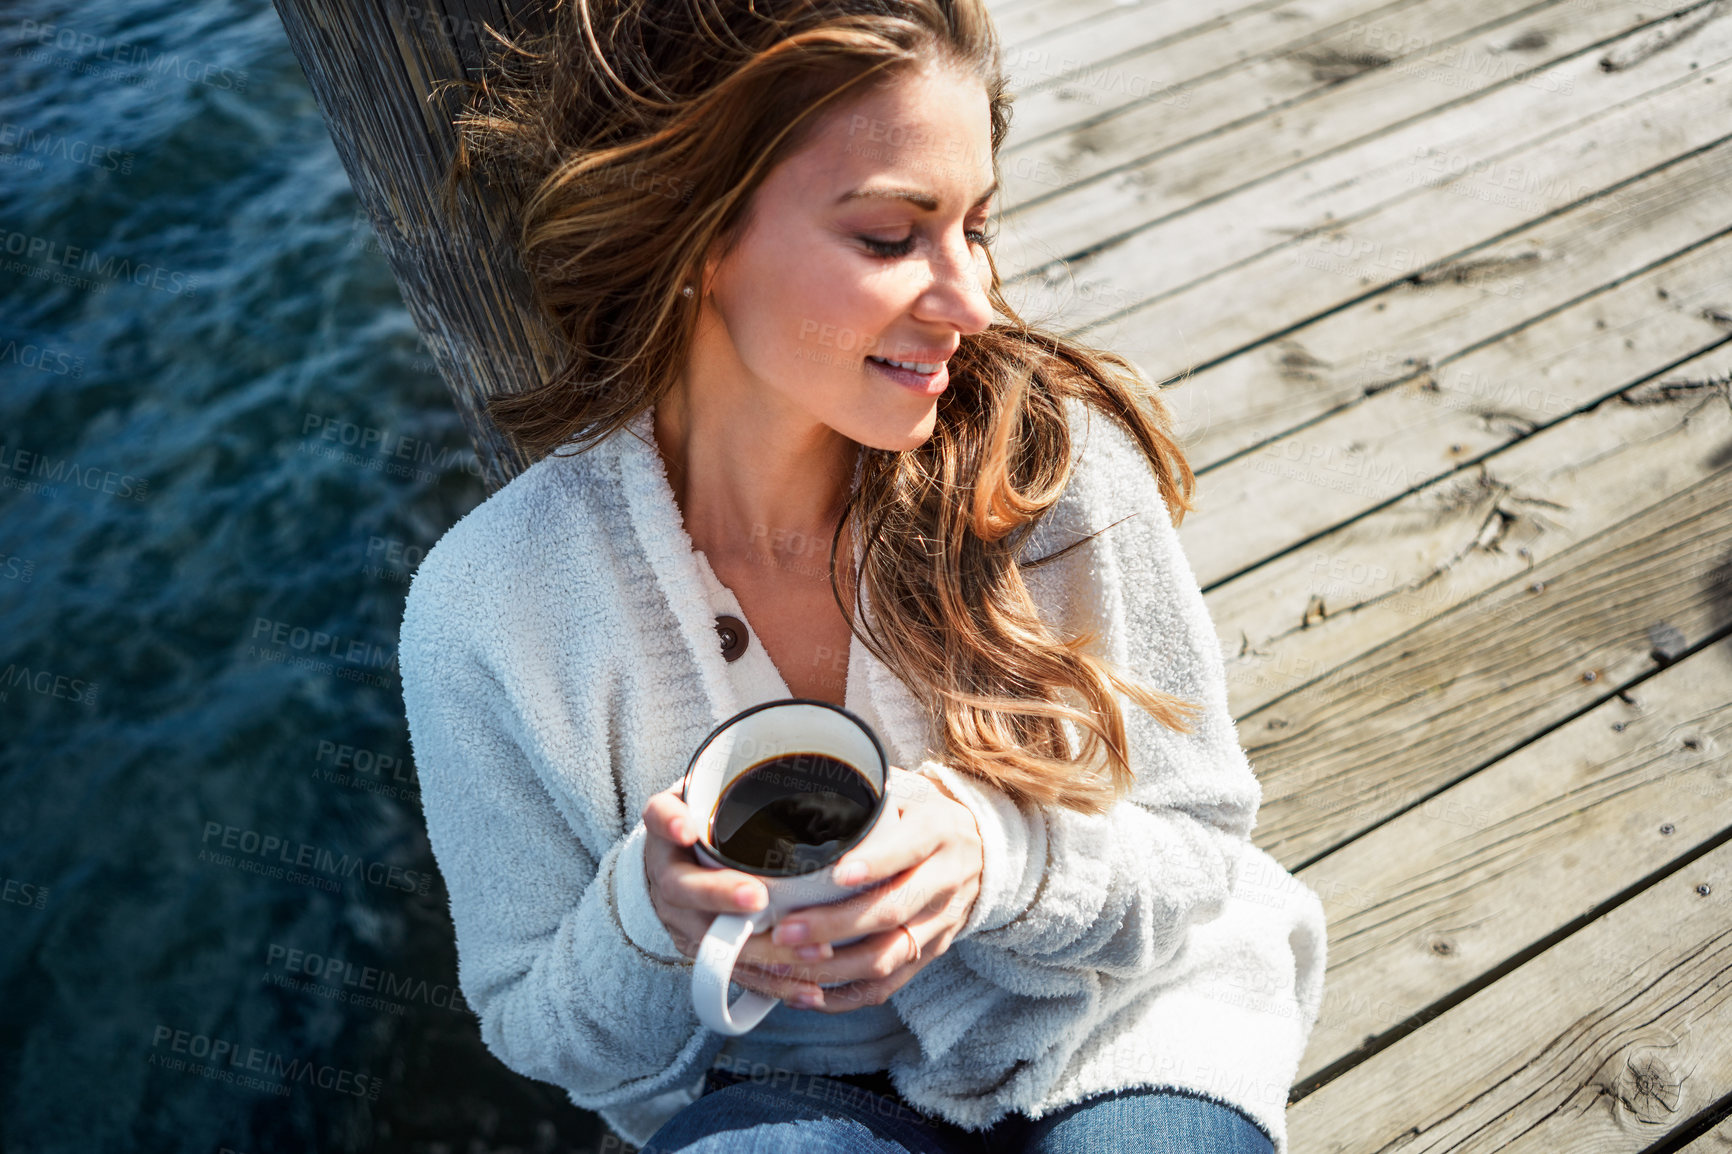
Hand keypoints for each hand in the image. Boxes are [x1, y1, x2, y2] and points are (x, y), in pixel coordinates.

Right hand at [642, 779, 834, 1007]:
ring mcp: (681, 918)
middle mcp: (667, 875)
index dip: (670, 823)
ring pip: (710, 940)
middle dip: (720, 896)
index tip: (686, 828)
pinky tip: (810, 991)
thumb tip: (823, 745)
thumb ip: (747, 777)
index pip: (658, 817)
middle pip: (682, 889)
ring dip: (757, 949)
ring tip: (805, 952)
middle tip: (757, 898)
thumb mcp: (713, 791)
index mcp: (668, 829)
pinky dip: (773, 985)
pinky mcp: (702, 951)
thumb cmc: (710, 821)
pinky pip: (734, 973)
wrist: (673, 864)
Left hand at [767, 766, 982, 1013]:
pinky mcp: (930, 954)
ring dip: (834, 967)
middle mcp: (945, 882)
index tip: (836, 874)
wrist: (986, 852)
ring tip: (787, 963)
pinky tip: (807, 993)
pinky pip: (889, 985)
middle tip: (785, 930)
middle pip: (892, 911)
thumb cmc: (925, 816)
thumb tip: (804, 777)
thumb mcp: (909, 792)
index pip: (908, 849)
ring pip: (888, 956)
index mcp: (938, 832)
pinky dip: (846, 996)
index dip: (875, 864)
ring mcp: (939, 924)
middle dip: (834, 925)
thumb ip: (866, 793)